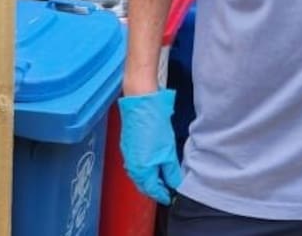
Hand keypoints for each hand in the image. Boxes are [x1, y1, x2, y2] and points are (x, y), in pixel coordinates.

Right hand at [118, 89, 182, 203]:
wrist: (141, 104)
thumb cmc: (154, 126)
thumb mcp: (168, 151)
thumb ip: (171, 171)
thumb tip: (174, 183)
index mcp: (141, 170)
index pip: (152, 189)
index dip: (162, 194)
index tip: (169, 197)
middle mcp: (132, 165)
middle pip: (143, 184)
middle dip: (154, 188)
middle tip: (166, 189)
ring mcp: (128, 155)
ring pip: (138, 174)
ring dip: (149, 178)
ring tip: (161, 177)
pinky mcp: (128, 145)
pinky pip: (135, 164)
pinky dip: (144, 168)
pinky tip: (152, 163)